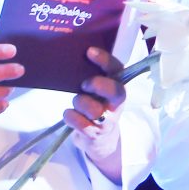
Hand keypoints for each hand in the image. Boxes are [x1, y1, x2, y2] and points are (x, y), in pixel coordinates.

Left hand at [67, 47, 126, 175]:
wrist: (100, 137)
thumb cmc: (96, 104)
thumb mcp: (98, 88)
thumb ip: (92, 73)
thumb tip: (73, 52)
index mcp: (118, 85)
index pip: (117, 68)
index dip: (105, 59)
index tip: (89, 51)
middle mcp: (117, 103)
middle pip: (115, 91)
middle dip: (98, 85)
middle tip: (84, 85)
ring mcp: (108, 120)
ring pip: (93, 109)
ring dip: (80, 103)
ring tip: (78, 103)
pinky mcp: (95, 134)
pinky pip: (81, 124)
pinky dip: (71, 116)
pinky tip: (70, 114)